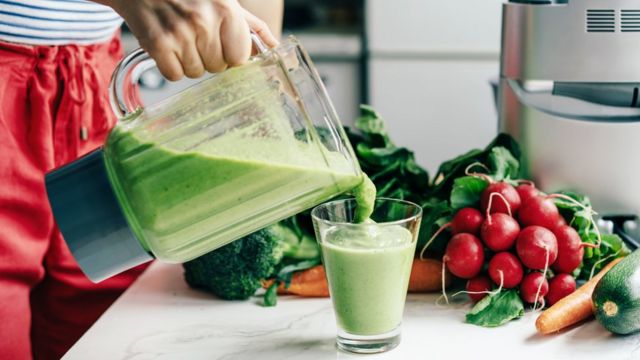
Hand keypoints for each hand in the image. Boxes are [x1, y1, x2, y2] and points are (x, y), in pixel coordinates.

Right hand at [108, 0, 278, 79]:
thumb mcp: (224, 1)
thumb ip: (251, 25)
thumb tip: (272, 46)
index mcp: (226, 10)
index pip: (239, 58)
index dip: (229, 55)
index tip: (220, 45)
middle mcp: (204, 21)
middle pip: (217, 67)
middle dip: (208, 57)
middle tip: (195, 37)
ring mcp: (179, 34)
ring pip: (195, 73)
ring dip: (188, 61)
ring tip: (180, 38)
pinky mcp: (157, 44)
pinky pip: (174, 75)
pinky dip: (170, 66)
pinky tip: (167, 46)